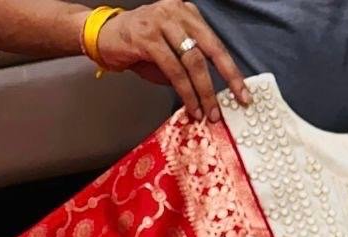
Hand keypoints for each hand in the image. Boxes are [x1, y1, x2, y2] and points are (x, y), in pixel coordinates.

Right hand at [95, 0, 248, 121]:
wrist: (103, 37)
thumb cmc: (140, 47)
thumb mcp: (171, 53)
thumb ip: (191, 66)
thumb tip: (213, 95)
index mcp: (187, 14)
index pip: (215, 44)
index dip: (231, 70)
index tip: (244, 94)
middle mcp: (176, 12)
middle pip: (210, 49)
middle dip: (226, 79)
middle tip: (235, 103)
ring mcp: (161, 21)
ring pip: (192, 61)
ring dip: (203, 91)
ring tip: (207, 113)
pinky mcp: (147, 37)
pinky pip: (173, 69)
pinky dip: (185, 91)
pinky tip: (190, 106)